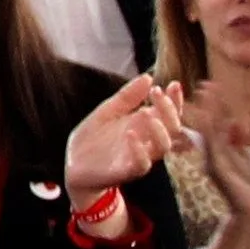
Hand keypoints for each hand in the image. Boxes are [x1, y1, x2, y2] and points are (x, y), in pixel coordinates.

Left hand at [65, 73, 186, 208]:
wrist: (73, 165)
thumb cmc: (94, 139)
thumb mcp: (108, 112)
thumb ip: (127, 97)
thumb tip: (147, 77)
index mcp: (144, 126)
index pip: (169, 113)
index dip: (175, 100)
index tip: (174, 84)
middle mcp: (146, 141)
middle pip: (172, 128)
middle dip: (169, 110)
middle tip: (157, 92)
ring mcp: (138, 157)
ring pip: (162, 147)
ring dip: (159, 130)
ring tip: (145, 112)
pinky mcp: (125, 171)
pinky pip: (141, 164)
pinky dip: (139, 149)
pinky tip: (130, 134)